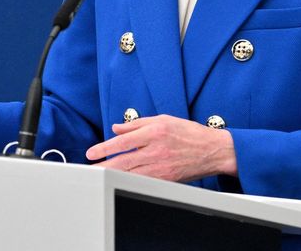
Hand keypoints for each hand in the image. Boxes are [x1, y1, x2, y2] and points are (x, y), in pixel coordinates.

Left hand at [85, 115, 236, 181]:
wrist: (212, 150)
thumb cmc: (188, 133)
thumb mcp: (163, 120)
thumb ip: (137, 124)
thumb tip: (116, 128)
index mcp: (154, 133)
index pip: (122, 141)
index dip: (104, 148)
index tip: (91, 153)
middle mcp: (155, 150)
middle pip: (123, 161)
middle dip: (103, 166)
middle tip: (88, 169)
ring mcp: (161, 167)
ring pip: (130, 173)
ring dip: (112, 175)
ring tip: (98, 176)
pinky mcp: (166, 179)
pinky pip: (143, 181)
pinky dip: (129, 181)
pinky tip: (119, 181)